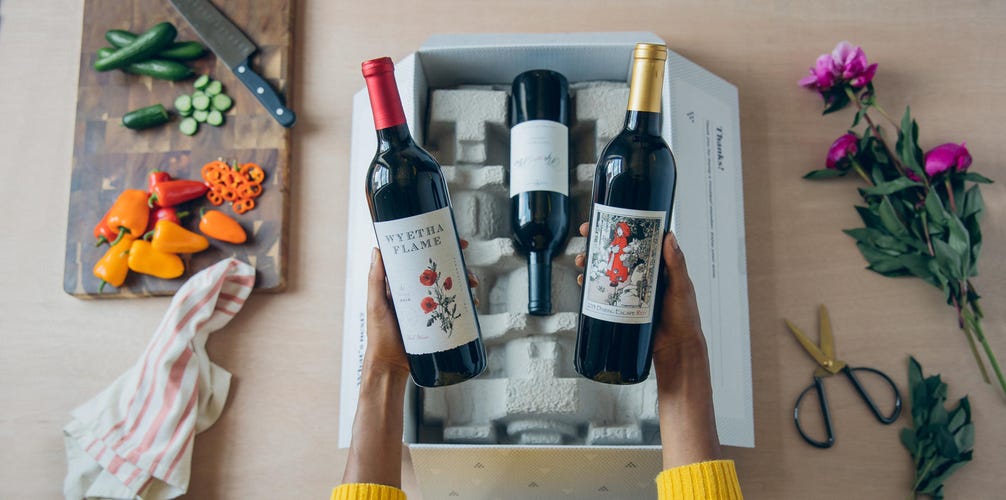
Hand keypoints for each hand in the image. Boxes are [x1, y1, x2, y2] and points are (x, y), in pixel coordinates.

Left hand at [365, 242, 478, 375]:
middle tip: (467, 269)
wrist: (390, 365)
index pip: (420, 259)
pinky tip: (471, 304)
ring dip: (464, 283)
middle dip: (458, 266)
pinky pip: (452, 307)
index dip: (437, 247)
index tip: (452, 240)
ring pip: (449, 288)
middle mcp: (415, 292)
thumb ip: (375, 279)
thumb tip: (377, 249)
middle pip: (440, 272)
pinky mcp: (435, 320)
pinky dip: (464, 303)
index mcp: (401, 283)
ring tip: (472, 286)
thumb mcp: (376, 304)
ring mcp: (427, 306)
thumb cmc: (378, 335)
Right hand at [574, 223, 704, 360]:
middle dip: (600, 243)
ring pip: (608, 270)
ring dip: (593, 263)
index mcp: (659, 265)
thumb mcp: (681, 287)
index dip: (623, 228)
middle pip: (618, 252)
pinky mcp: (623, 304)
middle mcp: (643, 273)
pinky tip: (585, 284)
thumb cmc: (685, 318)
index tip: (609, 219)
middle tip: (586, 235)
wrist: (675, 348)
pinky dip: (593, 285)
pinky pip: (605, 291)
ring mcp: (632, 288)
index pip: (639, 240)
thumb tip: (670, 237)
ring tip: (583, 261)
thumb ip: (676, 264)